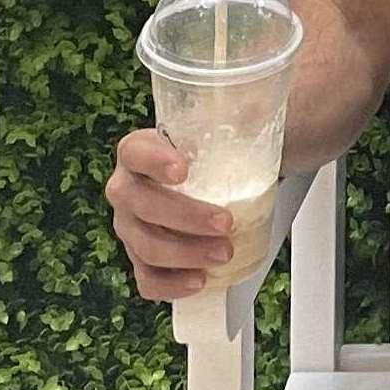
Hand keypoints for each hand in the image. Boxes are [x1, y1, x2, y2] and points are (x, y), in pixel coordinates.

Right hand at [106, 127, 231, 300]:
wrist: (222, 182)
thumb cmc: (221, 154)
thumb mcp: (230, 128)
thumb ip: (240, 115)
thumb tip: (261, 104)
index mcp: (140, 151)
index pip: (135, 152)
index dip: (154, 161)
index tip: (183, 169)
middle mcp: (128, 188)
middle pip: (140, 205)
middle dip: (184, 217)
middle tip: (225, 223)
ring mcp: (131, 227)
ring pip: (144, 245)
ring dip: (185, 253)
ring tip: (223, 253)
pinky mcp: (143, 259)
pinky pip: (146, 278)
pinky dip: (171, 284)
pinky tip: (199, 281)